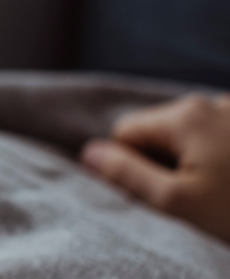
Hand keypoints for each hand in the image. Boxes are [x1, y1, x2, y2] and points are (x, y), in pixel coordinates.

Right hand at [81, 94, 229, 241]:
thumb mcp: (178, 203)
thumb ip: (127, 174)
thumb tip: (89, 153)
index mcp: (185, 114)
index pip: (126, 133)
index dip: (131, 167)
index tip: (160, 196)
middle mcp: (214, 102)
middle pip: (163, 131)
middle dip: (169, 163)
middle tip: (197, 199)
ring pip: (198, 136)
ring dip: (202, 162)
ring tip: (226, 193)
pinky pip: (226, 137)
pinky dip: (227, 159)